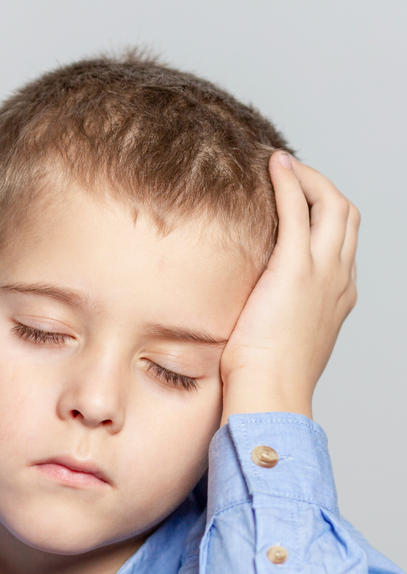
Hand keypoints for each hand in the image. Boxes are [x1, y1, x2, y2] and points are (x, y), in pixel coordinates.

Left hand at [220, 151, 359, 422]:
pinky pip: (298, 207)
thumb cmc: (265, 381)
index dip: (323, 219)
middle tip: (290, 176)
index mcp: (338, 299)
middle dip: (322, 189)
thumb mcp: (277, 343)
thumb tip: (244, 319)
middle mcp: (339, 280)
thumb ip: (272, 321)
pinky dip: (290, 179)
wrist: (270, 393)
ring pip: (332, 204)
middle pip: (346, 216)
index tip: (296, 207)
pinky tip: (272, 164)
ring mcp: (323, 272)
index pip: (341, 244)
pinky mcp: (296, 267)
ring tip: (280, 165)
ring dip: (308, 178)